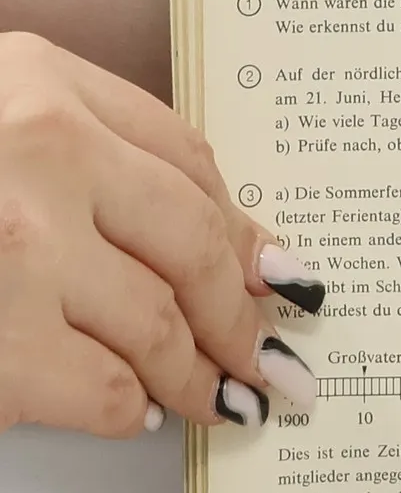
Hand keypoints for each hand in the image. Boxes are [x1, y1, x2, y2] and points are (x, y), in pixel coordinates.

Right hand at [0, 32, 324, 436]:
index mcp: (38, 82)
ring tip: (225, 398)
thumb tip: (225, 243)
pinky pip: (100, 388)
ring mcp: (20, 251)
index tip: (282, 272)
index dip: (240, 226)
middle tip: (278, 360)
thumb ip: (89, 154)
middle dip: (243, 315)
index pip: (182, 158)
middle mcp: (40, 153)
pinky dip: (125, 407)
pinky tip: (134, 409)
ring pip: (157, 324)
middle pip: (192, 243)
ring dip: (200, 374)